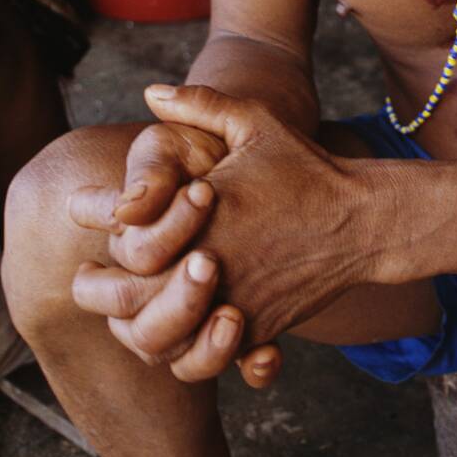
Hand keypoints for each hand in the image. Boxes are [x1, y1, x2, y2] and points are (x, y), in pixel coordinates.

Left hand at [71, 85, 385, 380]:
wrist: (363, 221)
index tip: (102, 241)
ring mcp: (235, 308)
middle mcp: (212, 271)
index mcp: (201, 222)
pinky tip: (181, 333)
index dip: (106, 249)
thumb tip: (151, 91)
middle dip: (104, 297)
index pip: (125, 250)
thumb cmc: (304, 169)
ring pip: (162, 348)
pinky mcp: (258, 333)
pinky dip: (188, 357)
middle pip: (129, 307)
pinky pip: (205, 365)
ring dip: (141, 332)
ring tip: (133, 309)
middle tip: (94, 279)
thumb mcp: (255, 123)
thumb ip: (201, 104)